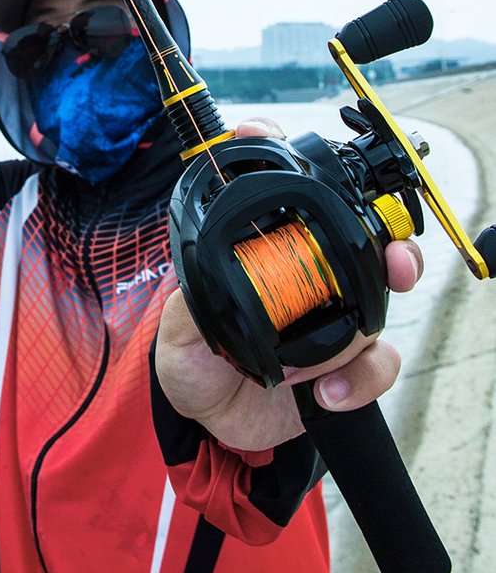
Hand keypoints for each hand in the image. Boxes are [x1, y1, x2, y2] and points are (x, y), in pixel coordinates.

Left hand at [155, 118, 423, 451]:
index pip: (284, 203)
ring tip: (335, 356)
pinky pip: (378, 364)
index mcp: (265, 263)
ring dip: (368, 324)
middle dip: (387, 244)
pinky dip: (360, 380)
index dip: (289, 167)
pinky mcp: (350, 365)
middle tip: (393, 260)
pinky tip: (328, 395)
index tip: (273, 144)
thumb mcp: (179, 337)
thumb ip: (189, 308)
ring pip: (380, 302)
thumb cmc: (195, 371)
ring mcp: (333, 320)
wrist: (219, 428)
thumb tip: (201, 279)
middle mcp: (308, 282)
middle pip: (360, 242)